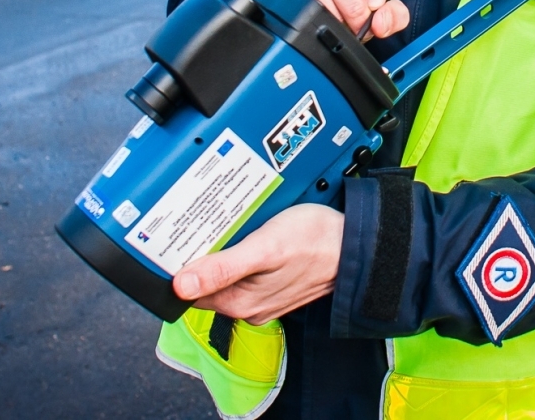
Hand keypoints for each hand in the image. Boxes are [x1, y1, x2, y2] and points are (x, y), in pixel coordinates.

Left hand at [172, 204, 344, 323]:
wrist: (354, 244)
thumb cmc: (315, 241)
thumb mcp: (264, 248)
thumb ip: (223, 268)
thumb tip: (181, 286)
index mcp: (239, 302)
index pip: (190, 290)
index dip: (182, 265)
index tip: (181, 240)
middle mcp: (247, 307)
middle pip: (206, 283)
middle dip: (202, 257)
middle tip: (206, 227)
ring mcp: (260, 298)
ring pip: (225, 277)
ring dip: (221, 255)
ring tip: (228, 229)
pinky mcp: (271, 287)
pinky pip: (243, 273)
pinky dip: (240, 256)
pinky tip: (247, 238)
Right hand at [273, 0, 409, 38]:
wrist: (310, 6)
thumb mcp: (372, 1)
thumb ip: (391, 12)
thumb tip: (382, 22)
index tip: (375, 4)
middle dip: (351, 3)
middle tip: (358, 23)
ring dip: (331, 11)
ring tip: (341, 26)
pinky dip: (310, 14)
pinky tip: (320, 23)